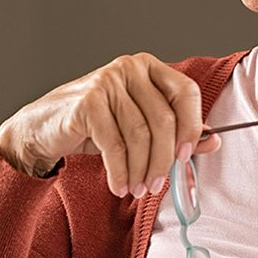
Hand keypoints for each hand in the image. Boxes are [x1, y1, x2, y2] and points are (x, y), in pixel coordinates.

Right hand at [0, 53, 220, 196]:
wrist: (44, 128)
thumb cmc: (97, 126)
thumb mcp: (139, 127)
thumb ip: (177, 131)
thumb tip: (214, 141)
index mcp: (149, 67)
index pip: (186, 92)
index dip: (192, 126)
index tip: (187, 157)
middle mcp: (130, 67)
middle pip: (164, 119)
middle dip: (164, 160)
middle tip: (158, 185)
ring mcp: (107, 81)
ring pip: (140, 135)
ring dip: (142, 170)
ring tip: (138, 190)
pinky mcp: (88, 102)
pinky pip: (115, 145)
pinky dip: (120, 171)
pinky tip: (119, 185)